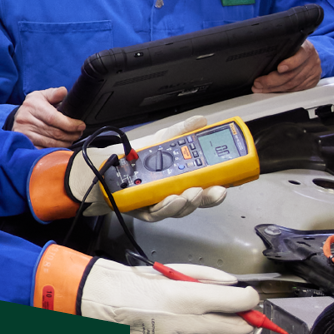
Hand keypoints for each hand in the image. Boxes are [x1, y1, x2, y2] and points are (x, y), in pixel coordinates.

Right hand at [12, 87, 84, 147]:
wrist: (17, 117)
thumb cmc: (33, 106)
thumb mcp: (42, 96)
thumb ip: (54, 93)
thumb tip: (64, 92)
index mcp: (33, 106)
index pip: (54, 118)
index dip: (70, 124)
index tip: (80, 125)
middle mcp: (26, 119)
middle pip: (54, 132)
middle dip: (71, 134)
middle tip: (79, 133)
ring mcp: (25, 133)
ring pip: (51, 143)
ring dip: (65, 142)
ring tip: (72, 138)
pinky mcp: (26, 143)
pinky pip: (44, 150)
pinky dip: (56, 149)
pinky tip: (61, 144)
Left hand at [66, 114, 226, 219]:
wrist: (106, 168)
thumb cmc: (135, 159)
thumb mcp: (161, 141)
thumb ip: (182, 132)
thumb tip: (201, 121)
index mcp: (181, 179)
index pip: (204, 186)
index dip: (217, 187)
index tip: (227, 183)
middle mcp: (172, 194)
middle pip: (195, 201)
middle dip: (206, 198)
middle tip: (213, 190)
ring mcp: (157, 203)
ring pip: (177, 209)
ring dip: (186, 202)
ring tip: (191, 193)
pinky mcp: (141, 209)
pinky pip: (155, 212)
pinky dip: (164, 207)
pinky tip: (170, 199)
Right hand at [80, 259, 258, 333]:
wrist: (109, 307)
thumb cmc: (139, 285)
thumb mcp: (174, 271)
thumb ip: (209, 277)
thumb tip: (234, 285)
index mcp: (184, 298)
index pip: (235, 303)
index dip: (250, 299)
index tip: (251, 296)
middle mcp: (183, 326)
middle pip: (236, 328)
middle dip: (246, 318)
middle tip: (246, 310)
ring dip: (228, 330)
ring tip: (216, 315)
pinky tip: (195, 328)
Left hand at [252, 40, 320, 92]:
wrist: (308, 52)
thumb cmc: (295, 47)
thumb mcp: (289, 43)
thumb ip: (280, 48)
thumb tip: (261, 54)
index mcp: (306, 48)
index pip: (300, 56)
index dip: (290, 63)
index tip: (279, 68)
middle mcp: (312, 60)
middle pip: (292, 75)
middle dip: (272, 81)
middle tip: (259, 82)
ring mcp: (313, 72)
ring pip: (292, 85)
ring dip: (274, 88)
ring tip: (260, 87)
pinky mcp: (311, 82)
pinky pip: (295, 90)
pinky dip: (281, 91)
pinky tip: (271, 90)